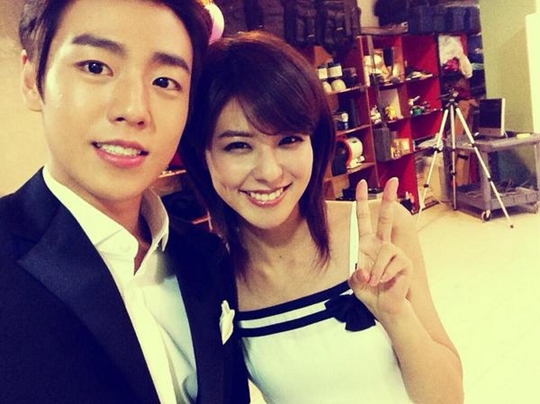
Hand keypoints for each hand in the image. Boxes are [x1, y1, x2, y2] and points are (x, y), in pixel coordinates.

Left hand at [348, 178, 411, 319]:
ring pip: (384, 250)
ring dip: (376, 271)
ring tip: (376, 282)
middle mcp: (382, 245)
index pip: (364, 220)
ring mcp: (395, 252)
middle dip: (390, 199)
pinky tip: (386, 282)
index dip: (362, 202)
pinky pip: (392, 263)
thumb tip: (364, 271)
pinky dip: (384, 275)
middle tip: (394, 179)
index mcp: (367, 244)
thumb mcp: (355, 283)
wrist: (385, 307)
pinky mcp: (405, 262)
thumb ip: (355, 276)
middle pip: (386, 219)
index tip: (363, 184)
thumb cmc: (370, 293)